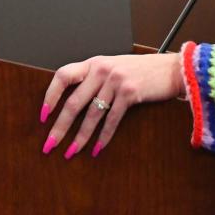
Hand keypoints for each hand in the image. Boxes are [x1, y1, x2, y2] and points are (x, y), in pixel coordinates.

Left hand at [39, 52, 183, 158]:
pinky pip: (111, 120)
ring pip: (91, 114)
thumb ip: (96, 77)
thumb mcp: (115, 67)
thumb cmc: (143, 71)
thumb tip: (73, 102)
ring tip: (71, 152)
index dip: (50, 96)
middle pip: (73, 101)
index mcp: (95, 62)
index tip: (43, 116)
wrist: (172, 69)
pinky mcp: (130, 93)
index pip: (63, 75)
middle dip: (60, 126)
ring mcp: (116, 80)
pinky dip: (103, 137)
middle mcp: (102, 69)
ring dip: (80, 137)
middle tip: (49, 144)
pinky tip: (96, 149)